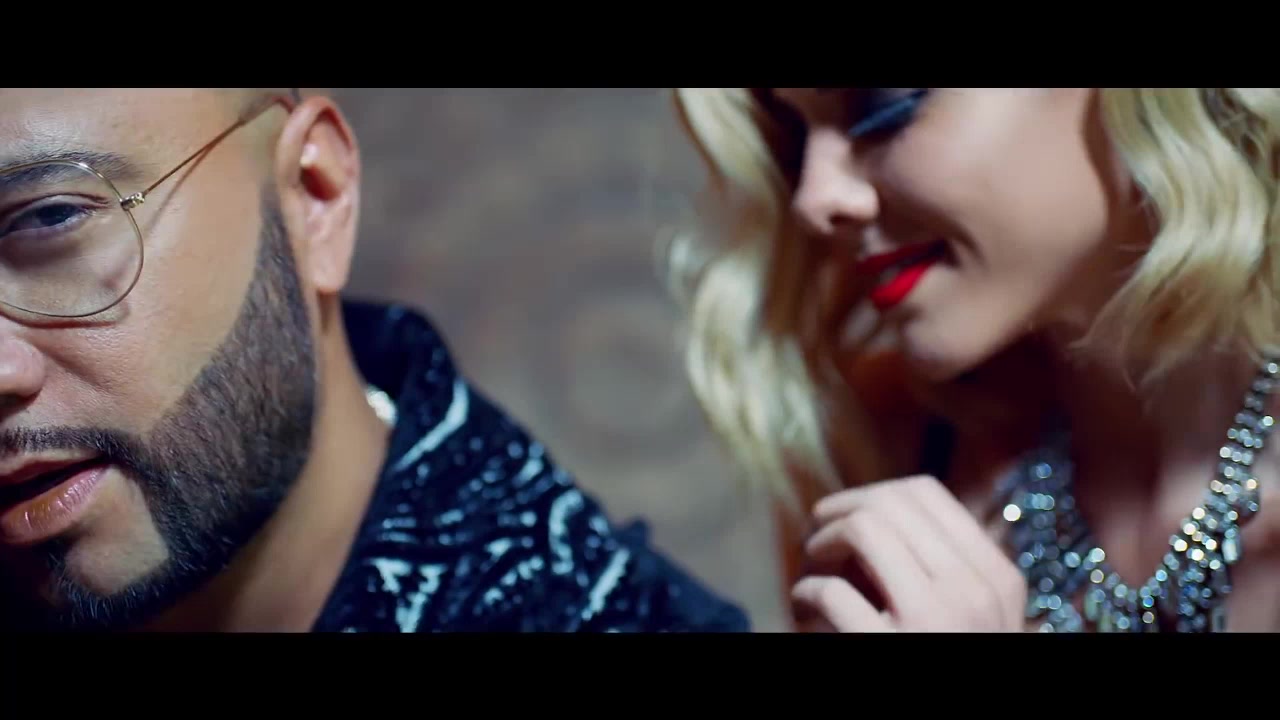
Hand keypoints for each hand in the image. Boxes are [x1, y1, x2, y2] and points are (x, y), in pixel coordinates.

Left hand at [790, 475, 1027, 631]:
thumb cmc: (949, 653)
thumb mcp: (972, 616)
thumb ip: (940, 567)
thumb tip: (876, 509)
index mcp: (997, 577)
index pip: (926, 493)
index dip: (871, 492)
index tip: (846, 512)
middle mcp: (973, 592)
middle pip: (888, 504)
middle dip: (839, 510)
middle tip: (818, 534)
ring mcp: (933, 621)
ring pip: (863, 528)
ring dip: (823, 542)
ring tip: (813, 565)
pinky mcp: (883, 648)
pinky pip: (830, 590)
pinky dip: (806, 591)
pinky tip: (804, 605)